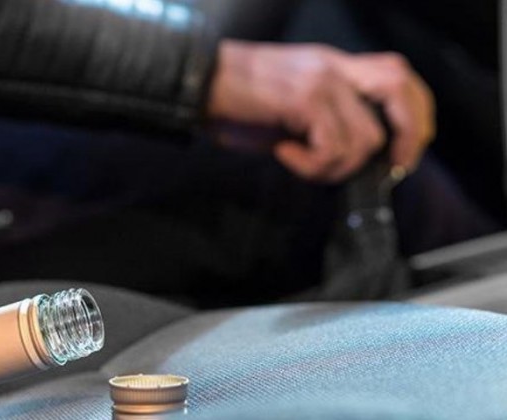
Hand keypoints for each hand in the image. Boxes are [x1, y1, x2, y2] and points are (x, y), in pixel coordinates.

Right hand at [208, 40, 434, 182]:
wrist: (198, 84)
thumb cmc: (234, 101)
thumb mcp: (287, 108)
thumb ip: (322, 122)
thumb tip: (346, 160)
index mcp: (332, 66)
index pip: (396, 74)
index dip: (413, 113)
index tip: (402, 151)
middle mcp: (333, 67)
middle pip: (400, 90)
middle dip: (408, 136)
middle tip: (391, 168)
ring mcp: (321, 81)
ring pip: (365, 139)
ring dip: (336, 167)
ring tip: (301, 162)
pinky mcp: (305, 99)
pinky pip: (332, 148)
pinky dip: (312, 165)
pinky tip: (285, 155)